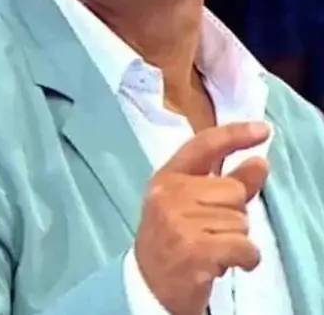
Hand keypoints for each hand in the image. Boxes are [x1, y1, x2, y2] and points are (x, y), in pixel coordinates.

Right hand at [134, 121, 271, 314]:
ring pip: (240, 221)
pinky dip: (245, 259)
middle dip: (233, 214)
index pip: (203, 146)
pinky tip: (227, 264)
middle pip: (232, 191)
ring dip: (236, 240)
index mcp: (167, 178)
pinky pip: (244, 245)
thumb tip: (260, 161)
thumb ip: (228, 183)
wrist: (150, 284)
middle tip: (211, 231)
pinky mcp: (194, 248)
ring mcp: (179, 221)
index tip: (263, 130)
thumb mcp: (193, 207)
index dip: (234, 135)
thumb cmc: (174, 241)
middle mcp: (168, 194)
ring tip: (212, 249)